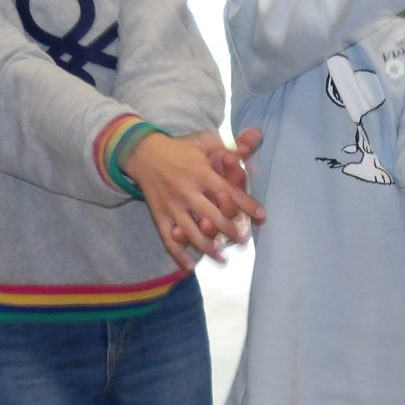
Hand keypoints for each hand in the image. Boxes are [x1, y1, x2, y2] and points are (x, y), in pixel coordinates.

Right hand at [126, 132, 265, 269]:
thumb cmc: (180, 148)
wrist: (143, 153)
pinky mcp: (159, 215)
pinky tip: (189, 267)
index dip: (246, 204)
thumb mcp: (205, 140)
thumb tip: (256, 137)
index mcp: (200, 173)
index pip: (228, 191)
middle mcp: (187, 191)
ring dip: (207, 247)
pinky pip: (168, 238)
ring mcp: (172, 206)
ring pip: (191, 231)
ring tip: (222, 258)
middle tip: (243, 239)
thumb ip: (230, 144)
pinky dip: (178, 254)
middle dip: (229, 230)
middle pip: (211, 215)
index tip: (261, 215)